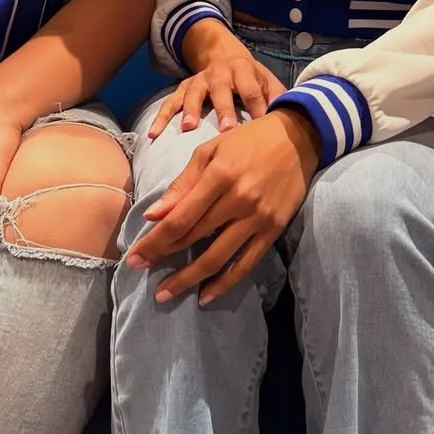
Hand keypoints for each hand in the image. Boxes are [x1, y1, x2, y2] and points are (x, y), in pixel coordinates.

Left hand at [127, 108, 320, 304]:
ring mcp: (258, 218)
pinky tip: (205, 295)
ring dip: (189, 279)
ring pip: (218, 257)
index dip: (154, 241)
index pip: (180, 219)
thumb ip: (183, 184)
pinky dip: (225, 283)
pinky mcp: (274, 230)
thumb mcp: (211, 150)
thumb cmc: (249, 140)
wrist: (299, 137)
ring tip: (166, 295)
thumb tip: (153, 215)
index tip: (134, 257)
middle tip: (140, 271)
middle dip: (162, 257)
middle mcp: (239, 200)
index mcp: (220, 176)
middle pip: (194, 238)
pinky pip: (247, 263)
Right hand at [149, 48, 285, 137]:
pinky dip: (162, 117)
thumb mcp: (267, 80)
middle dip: (224, 109)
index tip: (261, 130)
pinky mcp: (183, 88)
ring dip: (191, 110)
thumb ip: (277, 97)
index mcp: (244, 70)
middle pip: (222, 90)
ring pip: (194, 94)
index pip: (252, 90)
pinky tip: (154, 134)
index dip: (256, 108)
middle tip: (226, 130)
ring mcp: (199, 80)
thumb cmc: (250, 78)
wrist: (222, 54)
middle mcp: (220, 73)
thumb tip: (295, 117)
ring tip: (189, 128)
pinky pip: (170, 102)